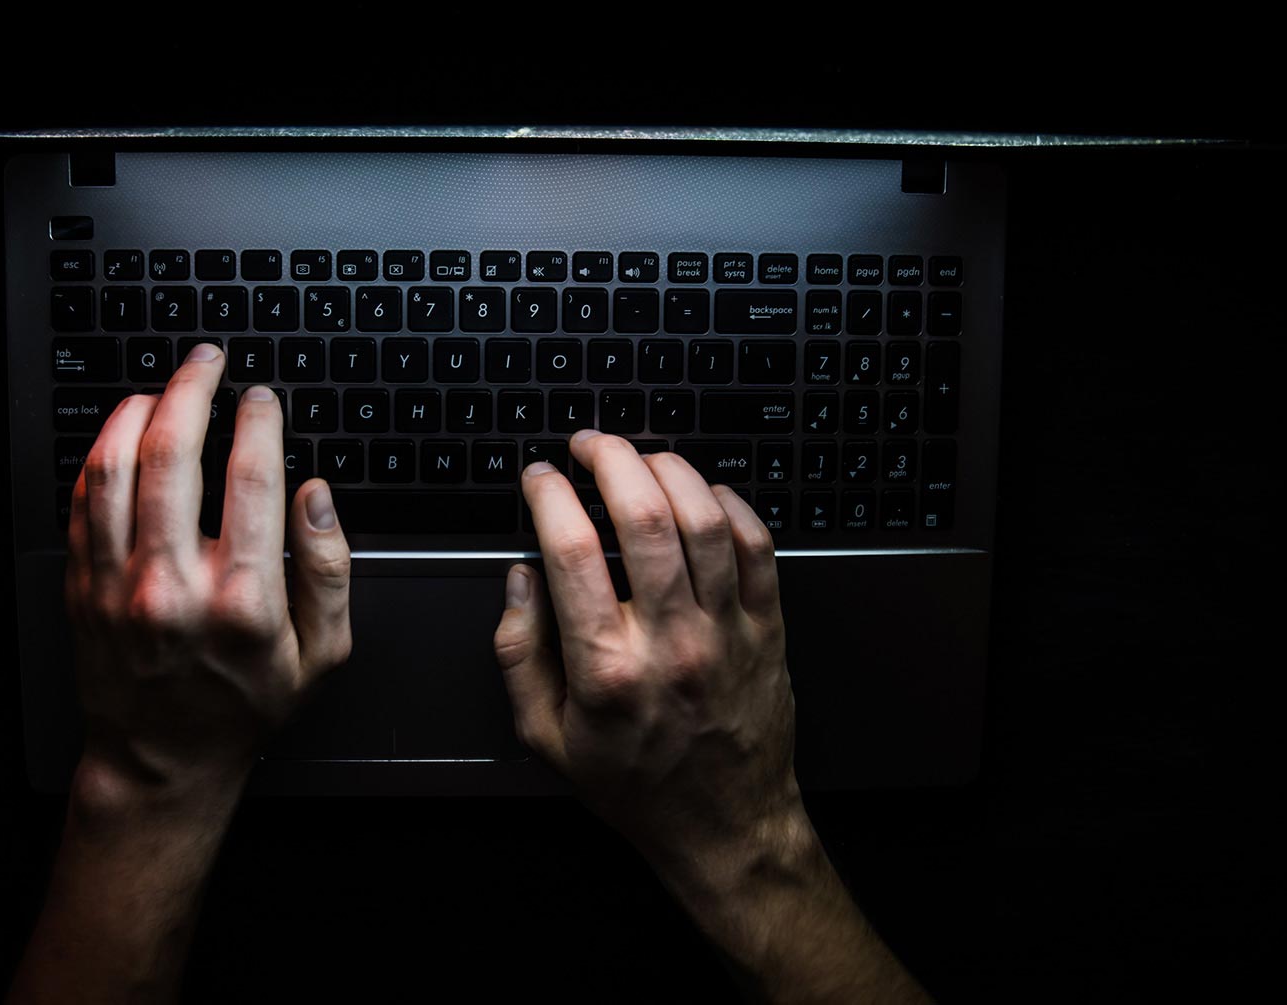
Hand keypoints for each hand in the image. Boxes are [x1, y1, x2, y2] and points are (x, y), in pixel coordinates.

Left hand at [65, 343, 351, 794]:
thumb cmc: (244, 705)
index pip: (251, 479)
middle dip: (192, 391)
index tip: (262, 400)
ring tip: (161, 389)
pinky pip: (83, 501)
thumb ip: (328, 569)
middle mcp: (174, 587)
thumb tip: (315, 494)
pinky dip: (101, 455)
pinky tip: (122, 434)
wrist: (162, 758)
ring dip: (137, 412)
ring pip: (115, 469)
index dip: (258, 422)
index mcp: (243, 601)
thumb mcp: (321, 654)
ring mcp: (119, 586)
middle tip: (206, 362)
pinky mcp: (84, 588)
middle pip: (171, 455)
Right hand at [492, 428, 800, 872]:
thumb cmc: (635, 783)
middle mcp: (670, 642)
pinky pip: (757, 544)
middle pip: (645, 515)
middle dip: (611, 459)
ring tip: (641, 459)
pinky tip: (702, 494)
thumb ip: (519, 654)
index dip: (550, 494)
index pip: (571, 550)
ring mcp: (726, 632)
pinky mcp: (768, 629)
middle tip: (589, 445)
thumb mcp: (546, 736)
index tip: (539, 476)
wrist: (724, 824)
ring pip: (704, 518)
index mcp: (606, 669)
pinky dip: (729, 504)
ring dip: (668, 469)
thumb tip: (520, 579)